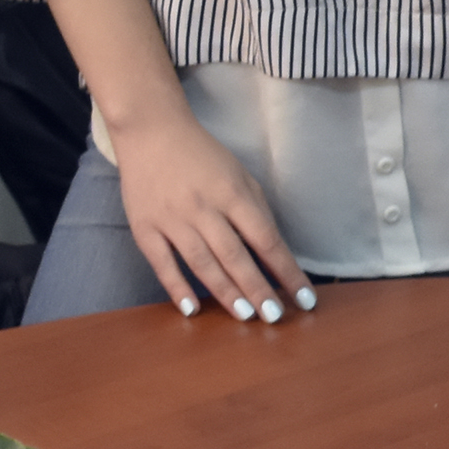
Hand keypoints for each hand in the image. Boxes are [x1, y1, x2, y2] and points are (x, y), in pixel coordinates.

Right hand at [111, 111, 310, 321]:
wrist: (151, 132)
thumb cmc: (202, 157)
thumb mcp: (239, 175)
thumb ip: (256, 212)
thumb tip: (274, 254)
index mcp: (232, 193)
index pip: (266, 239)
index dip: (286, 271)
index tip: (305, 298)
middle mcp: (203, 207)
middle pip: (235, 255)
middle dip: (258, 289)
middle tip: (275, 317)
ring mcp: (171, 218)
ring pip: (202, 262)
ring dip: (225, 292)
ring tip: (245, 317)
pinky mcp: (144, 227)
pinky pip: (162, 263)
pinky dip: (177, 287)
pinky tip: (193, 309)